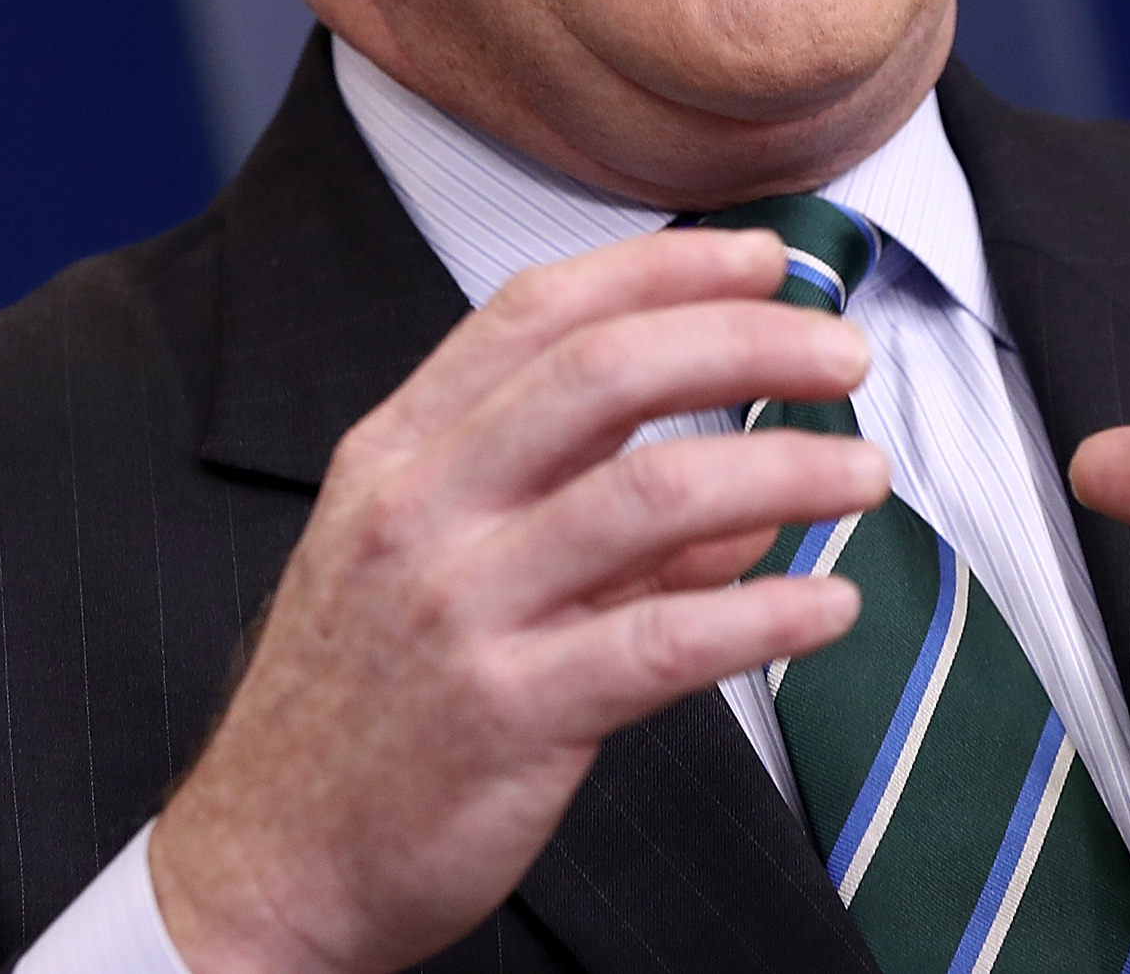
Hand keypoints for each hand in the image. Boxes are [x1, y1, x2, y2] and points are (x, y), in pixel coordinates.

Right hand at [150, 226, 888, 973]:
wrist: (265, 870)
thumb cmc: (364, 711)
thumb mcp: (442, 572)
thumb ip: (596, 517)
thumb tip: (756, 494)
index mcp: (399, 451)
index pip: (539, 311)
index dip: (666, 270)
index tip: (767, 259)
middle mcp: (421, 509)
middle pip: (606, 373)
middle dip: (747, 342)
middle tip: (843, 354)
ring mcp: (458, 608)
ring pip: (650, 493)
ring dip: (784, 468)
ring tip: (864, 475)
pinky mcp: (505, 714)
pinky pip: (661, 642)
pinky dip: (764, 615)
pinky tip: (829, 608)